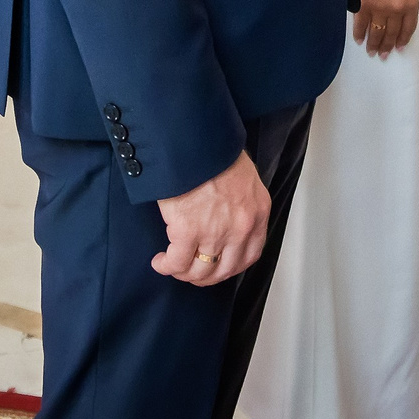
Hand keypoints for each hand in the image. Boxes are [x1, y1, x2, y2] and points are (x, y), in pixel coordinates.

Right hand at [153, 152, 269, 286]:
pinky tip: (160, 261)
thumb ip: (242, 202)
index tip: (218, 266)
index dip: (231, 267)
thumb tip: (227, 216)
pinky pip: (177, 262)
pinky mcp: (188, 232)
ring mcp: (216, 232)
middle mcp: (241, 228)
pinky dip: (166, 266)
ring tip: (173, 266)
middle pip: (224, 270)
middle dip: (206, 276)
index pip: (250, 255)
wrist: (196, 142)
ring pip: (200, 271)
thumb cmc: (216, 152)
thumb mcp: (244, 177)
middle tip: (192, 271)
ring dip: (184, 273)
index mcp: (257, 213)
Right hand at [352, 0, 418, 57]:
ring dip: (374, 44)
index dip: (403, 39)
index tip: (399, 48)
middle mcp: (397, 9)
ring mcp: (380, 8)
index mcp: (412, 2)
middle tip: (383, 56)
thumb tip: (399, 12)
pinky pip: (361, 24)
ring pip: (377, 32)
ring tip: (372, 52)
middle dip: (387, 46)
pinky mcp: (364, 4)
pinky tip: (359, 40)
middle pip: (392, 33)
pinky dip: (359, 33)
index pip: (409, 28)